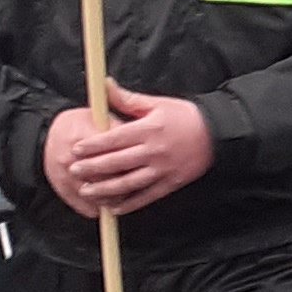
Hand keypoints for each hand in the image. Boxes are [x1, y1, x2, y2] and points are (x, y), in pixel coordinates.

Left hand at [45, 84, 213, 214]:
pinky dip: (129, 204)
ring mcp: (162, 169)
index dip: (93, 145)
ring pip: (129, 183)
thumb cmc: (185, 116)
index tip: (76, 150)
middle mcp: (153, 151)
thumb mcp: (156, 103)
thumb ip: (127, 98)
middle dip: (93, 169)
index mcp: (148, 129)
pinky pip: (147, 196)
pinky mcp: (171, 183)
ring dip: (106, 189)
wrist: (217, 133)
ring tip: (87, 192)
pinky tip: (114, 207)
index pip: (114, 139)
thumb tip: (104, 84)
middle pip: (117, 163)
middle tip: (74, 172)